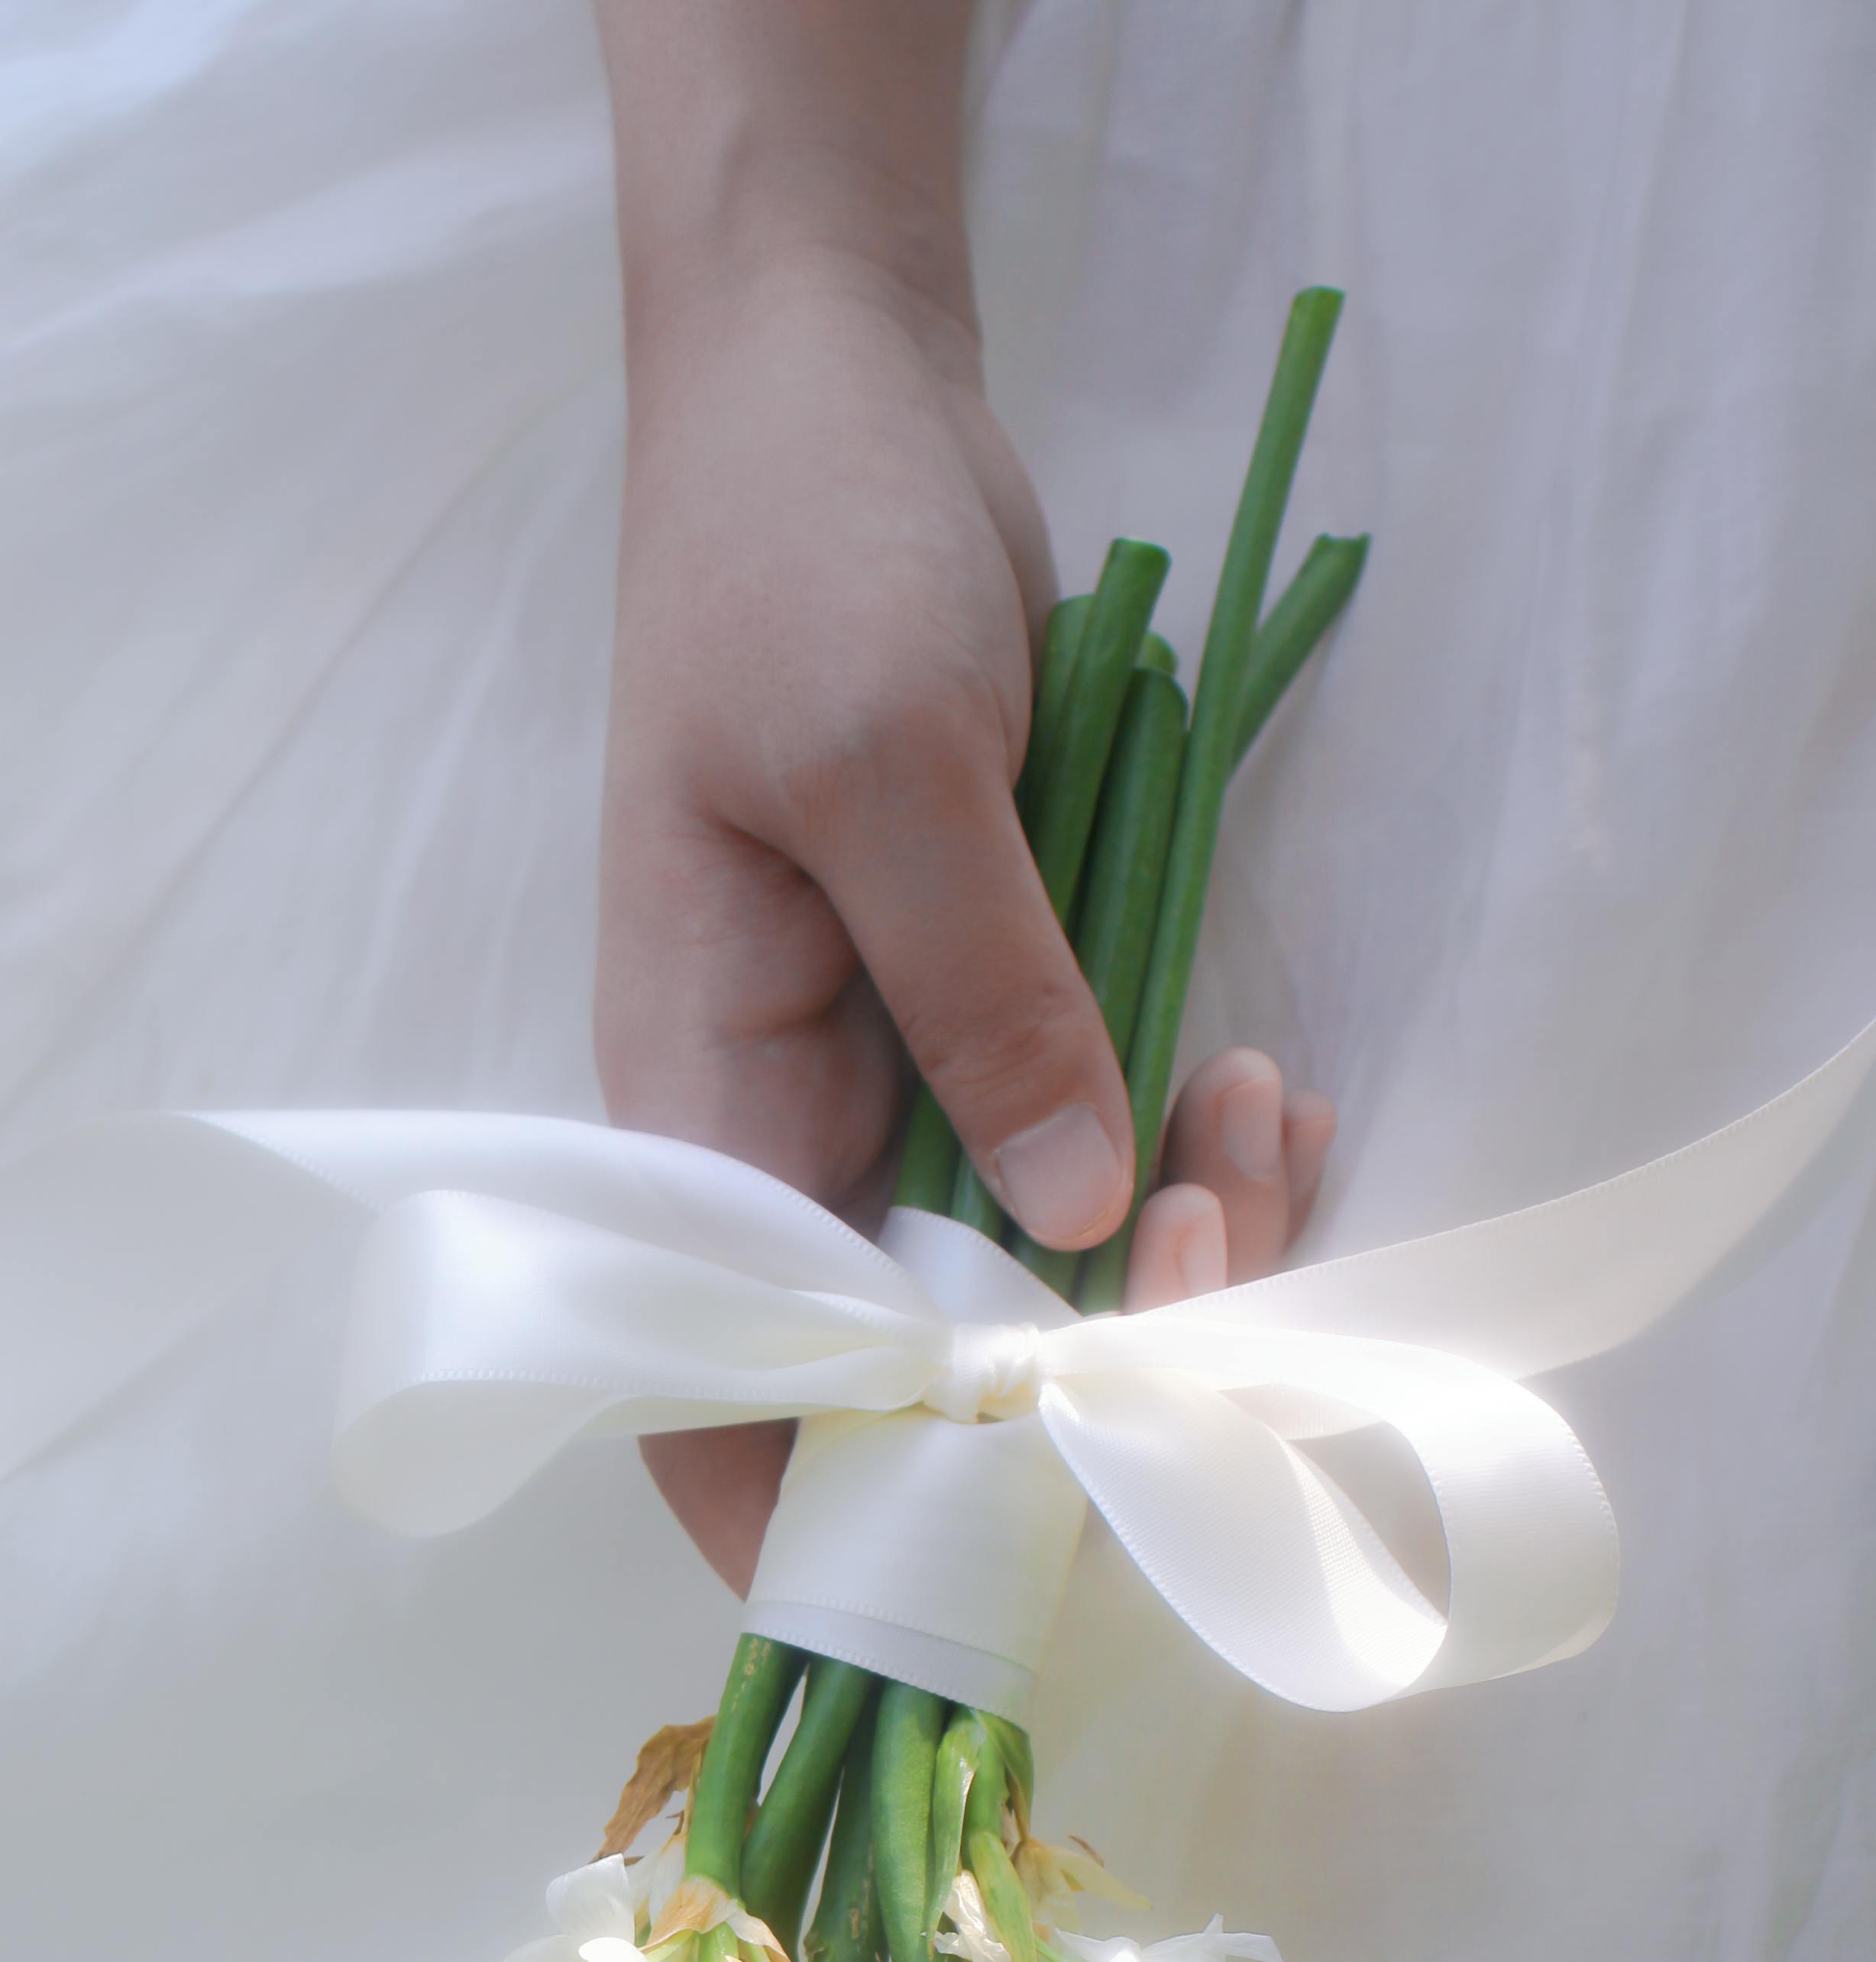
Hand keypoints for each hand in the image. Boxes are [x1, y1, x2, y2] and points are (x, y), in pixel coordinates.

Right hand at [591, 0, 1333, 1592]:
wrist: (829, 386)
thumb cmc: (794, 560)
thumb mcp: (882, 763)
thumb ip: (979, 994)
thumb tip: (1076, 1217)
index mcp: (697, 1104)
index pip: (721, 1389)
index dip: (829, 1515)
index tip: (990, 1568)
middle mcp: (788, 1134)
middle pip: (914, 1356)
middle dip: (1086, 1362)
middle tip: (1230, 1257)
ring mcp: (892, 1082)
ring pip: (1031, 1268)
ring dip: (1178, 1249)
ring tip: (1270, 1119)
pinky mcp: (991, 1021)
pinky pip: (1095, 1151)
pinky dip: (1196, 1153)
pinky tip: (1271, 1085)